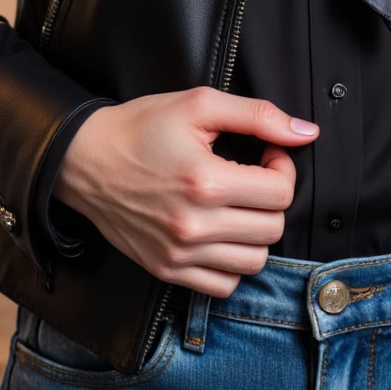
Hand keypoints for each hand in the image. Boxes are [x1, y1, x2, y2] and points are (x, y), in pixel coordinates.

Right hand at [55, 87, 318, 296]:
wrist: (84, 160)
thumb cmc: (141, 126)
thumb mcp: (199, 104)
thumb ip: (258, 115)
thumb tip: (307, 132)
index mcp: (206, 181)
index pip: (281, 192)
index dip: (282, 167)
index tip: (264, 155)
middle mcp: (194, 225)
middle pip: (273, 228)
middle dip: (272, 199)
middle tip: (252, 176)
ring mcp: (179, 254)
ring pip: (254, 262)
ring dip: (255, 232)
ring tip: (237, 205)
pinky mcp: (167, 270)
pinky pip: (224, 285)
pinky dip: (231, 263)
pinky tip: (220, 233)